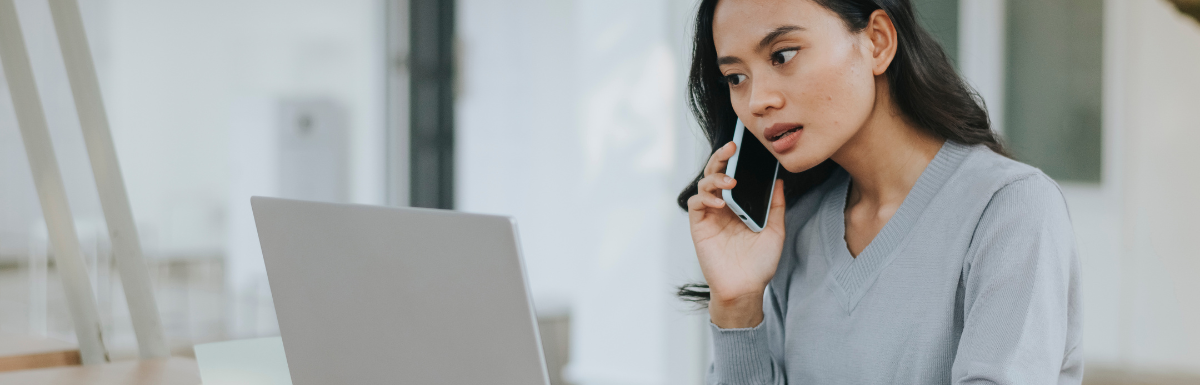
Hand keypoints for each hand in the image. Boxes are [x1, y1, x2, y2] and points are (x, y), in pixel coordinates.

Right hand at [687, 141, 786, 328]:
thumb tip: (779, 180)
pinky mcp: (700, 226)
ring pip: (704, 185)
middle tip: (731, 149)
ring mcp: (710, 215)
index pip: (734, 174)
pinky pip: (696, 204)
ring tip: (729, 182)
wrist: (746, 288)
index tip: (743, 145)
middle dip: (721, 158)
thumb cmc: (760, 262)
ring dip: (715, 179)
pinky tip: (719, 202)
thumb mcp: (775, 230)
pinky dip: (705, 198)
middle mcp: (723, 206)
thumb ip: (775, 205)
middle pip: (716, 173)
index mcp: (739, 204)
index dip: (735, 160)